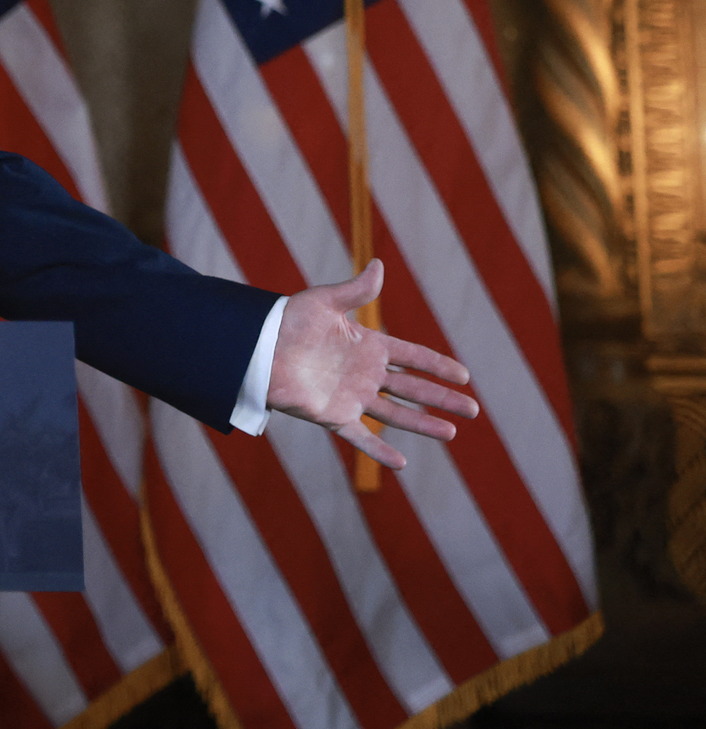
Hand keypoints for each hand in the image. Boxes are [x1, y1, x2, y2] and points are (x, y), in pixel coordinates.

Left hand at [266, 259, 476, 467]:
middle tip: (473, 410)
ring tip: (451, 433)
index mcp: (367, 346)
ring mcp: (351, 396)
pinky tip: (402, 464)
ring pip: (395, 415)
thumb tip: (379, 264)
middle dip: (442, 399)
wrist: (256, 348)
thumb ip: (355, 290)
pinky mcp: (332, 416)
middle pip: (412, 389)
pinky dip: (379, 451)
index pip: (412, 356)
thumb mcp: (324, 302)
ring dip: (423, 423)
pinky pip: (360, 437)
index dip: (437, 365)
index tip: (464, 375)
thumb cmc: (287, 320)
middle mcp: (364, 374)